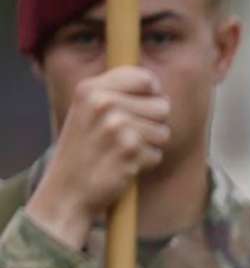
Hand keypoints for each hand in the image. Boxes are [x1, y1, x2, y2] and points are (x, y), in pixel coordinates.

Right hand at [27, 68, 169, 244]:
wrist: (67, 189)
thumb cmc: (84, 149)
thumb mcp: (87, 111)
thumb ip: (116, 93)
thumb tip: (155, 85)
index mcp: (91, 88)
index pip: (145, 78)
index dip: (153, 94)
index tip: (144, 105)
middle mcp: (103, 103)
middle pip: (162, 106)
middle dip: (153, 124)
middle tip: (128, 136)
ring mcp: (116, 126)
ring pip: (163, 132)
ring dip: (150, 145)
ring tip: (123, 151)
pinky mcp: (129, 150)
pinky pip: (157, 154)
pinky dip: (145, 163)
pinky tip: (123, 165)